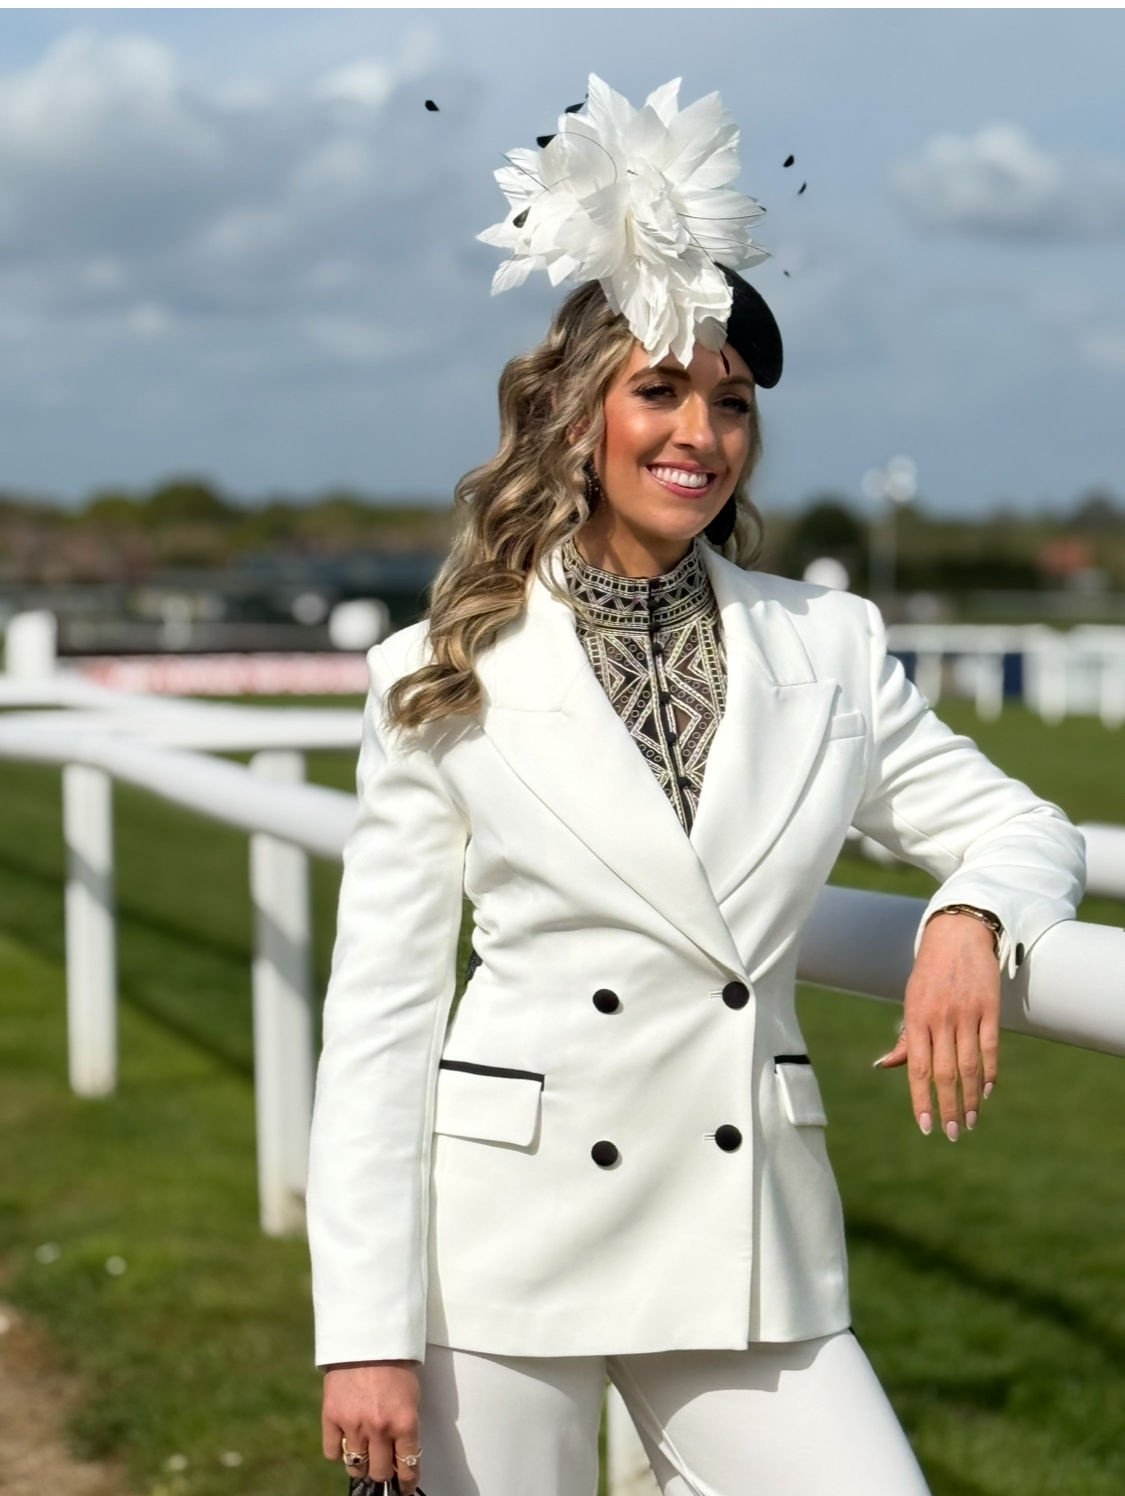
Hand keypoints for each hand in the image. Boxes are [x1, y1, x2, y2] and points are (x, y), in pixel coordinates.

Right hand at [322, 1360, 422, 1493]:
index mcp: (404, 1422)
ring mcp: (353, 1424)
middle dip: (382, 1471)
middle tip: (382, 1465)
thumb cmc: (394, 1365)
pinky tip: (345, 1440)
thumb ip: (405, 1427)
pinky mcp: (331, 1417)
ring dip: (361, 1463)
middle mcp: (379, 1428)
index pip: (407, 1468)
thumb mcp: (410, 1397)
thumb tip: (401, 1456)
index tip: (403, 1486)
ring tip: (364, 1452)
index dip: (406, 1482)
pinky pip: (332, 1453)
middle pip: (379, 1473)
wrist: (367, 1338)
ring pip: (355, 1466)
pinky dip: (338, 1451)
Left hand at [872, 911, 1000, 1139]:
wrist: (957, 936)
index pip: (918, 1069)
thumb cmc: (929, 975)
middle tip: (952, 1134)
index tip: (925, 1127)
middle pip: (945, 1073)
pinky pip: (990, 1047)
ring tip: (970, 1121)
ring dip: (969, 1098)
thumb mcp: (911, 1002)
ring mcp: (966, 1013)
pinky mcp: (989, 1008)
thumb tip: (884, 1066)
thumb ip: (905, 1038)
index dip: (921, 1100)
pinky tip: (986, 1092)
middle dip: (947, 1108)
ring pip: (969, 1065)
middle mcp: (940, 1018)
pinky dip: (990, 1072)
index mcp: (916, 1019)